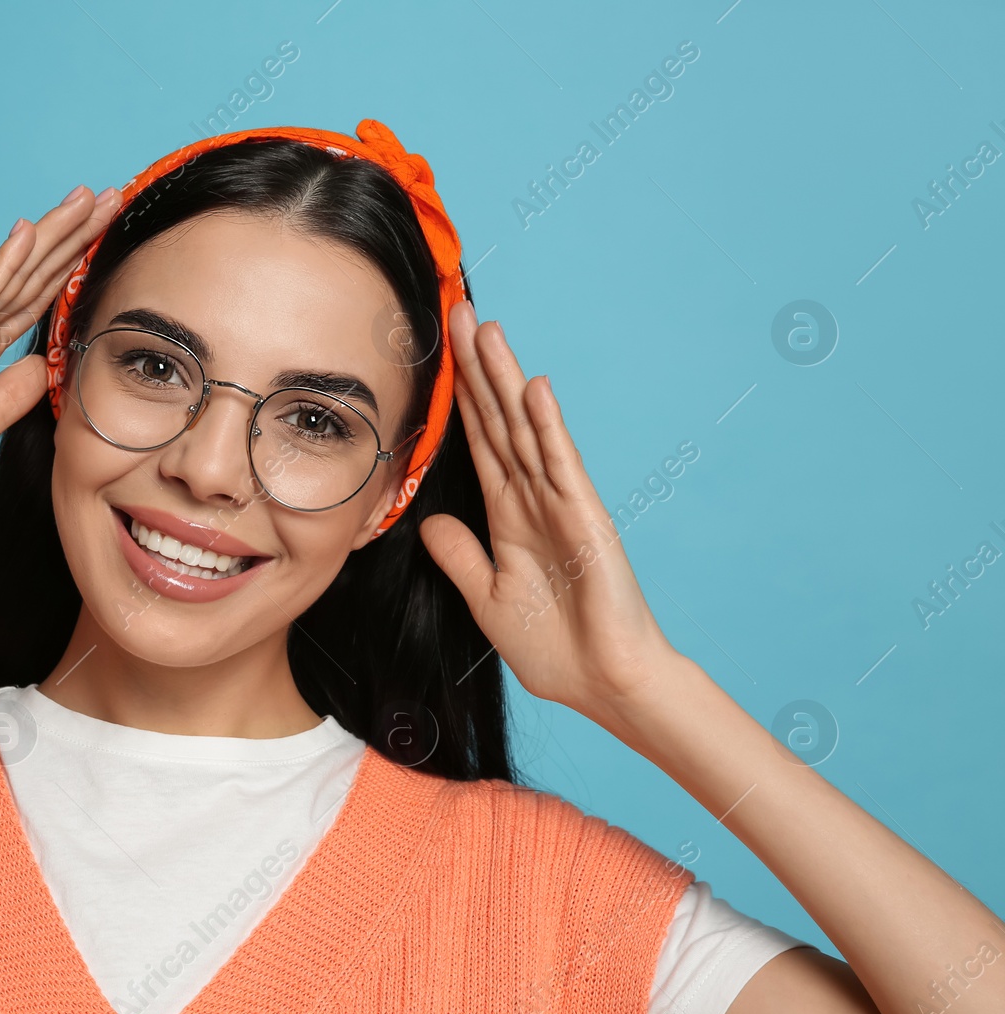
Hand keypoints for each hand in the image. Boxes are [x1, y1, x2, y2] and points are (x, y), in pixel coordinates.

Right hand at [0, 185, 121, 525]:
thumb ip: (10, 394)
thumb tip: (43, 366)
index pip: (32, 302)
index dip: (68, 268)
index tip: (101, 236)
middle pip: (31, 276)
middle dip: (72, 237)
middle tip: (110, 196)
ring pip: (14, 273)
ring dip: (52, 234)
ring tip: (86, 197)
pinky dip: (5, 262)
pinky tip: (29, 231)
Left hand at [418, 300, 683, 730]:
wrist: (601, 682)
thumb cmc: (554, 647)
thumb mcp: (487, 597)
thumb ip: (460, 555)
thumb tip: (430, 519)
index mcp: (507, 516)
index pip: (478, 442)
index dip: (460, 397)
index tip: (440, 353)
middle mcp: (533, 499)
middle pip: (499, 420)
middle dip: (478, 368)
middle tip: (458, 312)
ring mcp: (561, 504)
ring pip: (525, 430)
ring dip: (507, 380)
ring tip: (488, 329)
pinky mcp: (585, 520)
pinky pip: (561, 466)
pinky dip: (547, 428)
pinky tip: (534, 391)